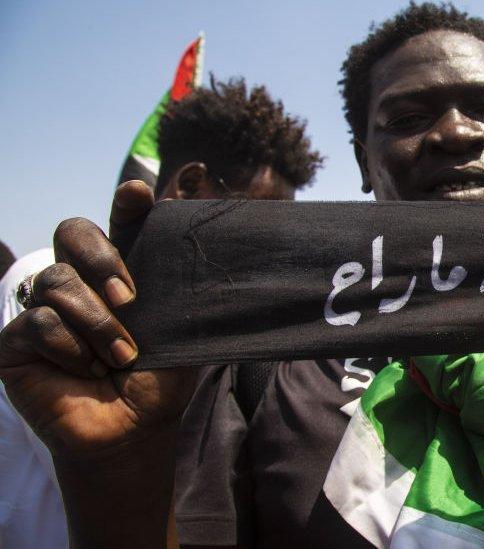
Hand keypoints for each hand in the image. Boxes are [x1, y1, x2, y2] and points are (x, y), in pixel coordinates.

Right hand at [0, 181, 196, 463]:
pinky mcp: (15, 341)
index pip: (118, 225)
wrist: (134, 429)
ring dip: (97, 324)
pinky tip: (87, 370)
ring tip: (120, 358)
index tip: (138, 194)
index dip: (126, 206)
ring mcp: (42, 307)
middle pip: (73, 232)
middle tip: (129, 299)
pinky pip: (40, 323)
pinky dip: (71, 349)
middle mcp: (77, 282)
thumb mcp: (177, 334)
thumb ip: (177, 293)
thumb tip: (200, 254)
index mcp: (118, 274)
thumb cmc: (157, 380)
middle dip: (102, 259)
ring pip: (58, 282)